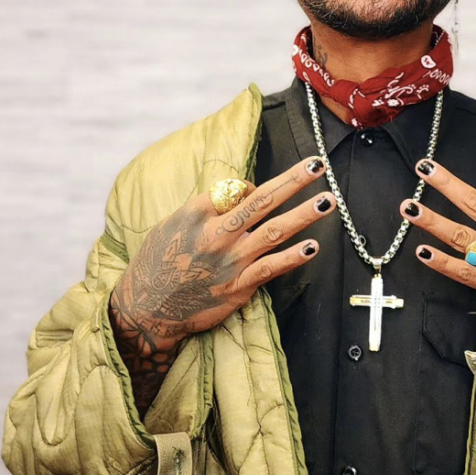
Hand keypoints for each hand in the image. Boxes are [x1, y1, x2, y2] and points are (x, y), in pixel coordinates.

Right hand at [110, 156, 336, 352]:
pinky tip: (313, 247)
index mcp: (196, 213)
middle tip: (318, 165)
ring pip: (274, 230)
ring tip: (328, 200)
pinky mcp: (239, 286)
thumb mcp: (172, 225)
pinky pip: (272, 267)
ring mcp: (231, 260)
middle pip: (262, 200)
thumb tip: (240, 194)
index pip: (236, 188)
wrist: (146, 309)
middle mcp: (216, 234)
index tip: (256, 191)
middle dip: (293, 181)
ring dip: (304, 214)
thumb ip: (205, 208)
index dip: (252, 186)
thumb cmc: (158, 263)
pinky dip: (294, 257)